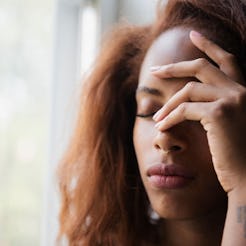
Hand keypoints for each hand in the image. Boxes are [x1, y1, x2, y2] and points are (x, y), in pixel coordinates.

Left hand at [151, 30, 245, 192]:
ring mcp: (232, 99)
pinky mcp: (219, 114)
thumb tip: (187, 97)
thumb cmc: (235, 153)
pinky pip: (184, 109)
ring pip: (188, 90)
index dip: (209, 45)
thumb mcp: (226, 123)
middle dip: (174, 68)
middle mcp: (241, 90)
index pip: (227, 59)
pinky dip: (169, 118)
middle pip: (200, 67)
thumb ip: (213, 105)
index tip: (193, 35)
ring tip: (156, 118)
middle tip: (154, 70)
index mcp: (244, 90)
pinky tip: (161, 127)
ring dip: (168, 104)